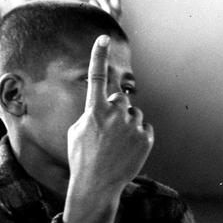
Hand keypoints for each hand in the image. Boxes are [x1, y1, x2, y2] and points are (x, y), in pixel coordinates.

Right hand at [64, 35, 152, 222]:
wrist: (97, 185)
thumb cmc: (81, 157)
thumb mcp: (77, 132)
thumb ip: (92, 113)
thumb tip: (109, 104)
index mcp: (93, 111)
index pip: (96, 77)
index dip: (97, 56)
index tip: (102, 38)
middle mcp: (114, 114)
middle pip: (120, 98)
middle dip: (116, 109)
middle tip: (107, 131)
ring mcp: (131, 125)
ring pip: (133, 114)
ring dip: (127, 124)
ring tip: (116, 145)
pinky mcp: (145, 137)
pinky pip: (143, 127)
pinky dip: (137, 136)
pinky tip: (127, 150)